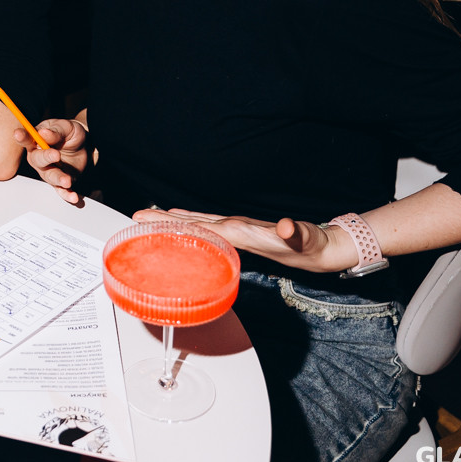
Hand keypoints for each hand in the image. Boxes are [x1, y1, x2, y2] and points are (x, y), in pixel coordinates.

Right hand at [17, 118, 90, 204]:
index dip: (22, 137)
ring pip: (49, 176)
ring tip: (66, 180)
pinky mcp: (59, 182)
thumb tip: (43, 133)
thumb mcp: (66, 126)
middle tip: (56, 154)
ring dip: (58, 178)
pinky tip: (73, 196)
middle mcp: (39, 158)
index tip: (18, 134)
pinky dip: (67, 194)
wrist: (85, 146)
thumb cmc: (70, 134)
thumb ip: (55, 130)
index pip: (26, 139)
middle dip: (45, 157)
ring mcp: (48, 171)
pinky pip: (61, 190)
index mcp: (36, 141)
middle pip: (36, 159)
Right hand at [132, 207, 351, 273]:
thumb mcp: (303, 239)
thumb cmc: (310, 244)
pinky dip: (191, 231)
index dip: (173, 221)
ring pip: (198, 225)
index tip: (148, 217)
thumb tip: (285, 224)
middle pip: (193, 221)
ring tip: (151, 220)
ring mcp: (238, 230)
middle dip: (164, 219)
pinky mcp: (243, 238)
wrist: (323, 245)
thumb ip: (293, 231)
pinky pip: (209, 233)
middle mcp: (235, 226)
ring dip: (174, 223)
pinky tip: (184, 234)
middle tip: (137, 216)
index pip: (199, 224)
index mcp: (240, 229)